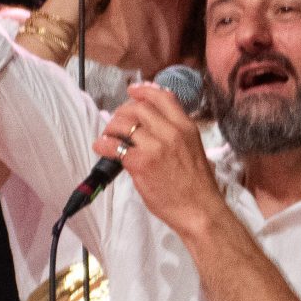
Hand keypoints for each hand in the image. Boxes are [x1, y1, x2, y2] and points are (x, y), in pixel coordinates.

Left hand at [92, 81, 223, 236]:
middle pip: (138, 108)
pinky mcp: (140, 163)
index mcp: (186, 127)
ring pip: (124, 123)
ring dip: (111, 127)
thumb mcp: (193, 148)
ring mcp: (155, 146)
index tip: (133, 91)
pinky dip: (103, 144)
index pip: (163, 97)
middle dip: (122, 111)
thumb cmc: (197, 184)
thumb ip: (176, 133)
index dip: (144, 91)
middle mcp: (171, 132)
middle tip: (117, 122)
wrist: (198, 209)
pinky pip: (114, 146)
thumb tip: (153, 125)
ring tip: (108, 135)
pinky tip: (101, 147)